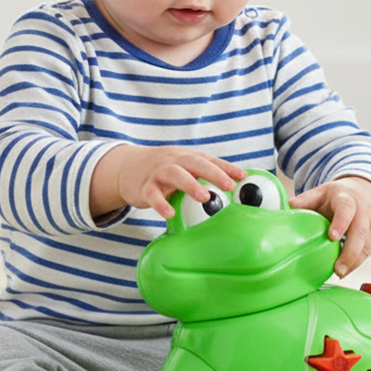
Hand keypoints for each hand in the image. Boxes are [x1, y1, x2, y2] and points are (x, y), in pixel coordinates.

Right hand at [91, 145, 244, 219]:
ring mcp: (158, 173)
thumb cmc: (164, 170)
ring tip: (204, 197)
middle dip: (213, 173)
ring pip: (174, 174)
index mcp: (187, 157)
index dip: (226, 167)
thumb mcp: (184, 168)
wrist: (126, 168)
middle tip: (228, 185)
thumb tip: (233, 188)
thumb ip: (203, 176)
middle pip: (194, 163)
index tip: (243, 176)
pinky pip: (152, 195)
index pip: (209, 160)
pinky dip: (160, 203)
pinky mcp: (143, 187)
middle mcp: (174, 161)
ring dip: (190, 184)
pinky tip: (169, 213)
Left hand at [289, 176, 370, 278]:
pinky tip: (346, 269)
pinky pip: (369, 252)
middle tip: (338, 270)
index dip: (340, 223)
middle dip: (350, 253)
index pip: (346, 210)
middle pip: (360, 232)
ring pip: (367, 245)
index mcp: (347, 198)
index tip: (332, 237)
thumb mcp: (321, 193)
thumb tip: (288, 205)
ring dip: (354, 262)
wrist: (364, 192)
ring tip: (339, 273)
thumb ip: (306, 199)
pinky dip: (358, 262)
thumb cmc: (337, 196)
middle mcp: (364, 210)